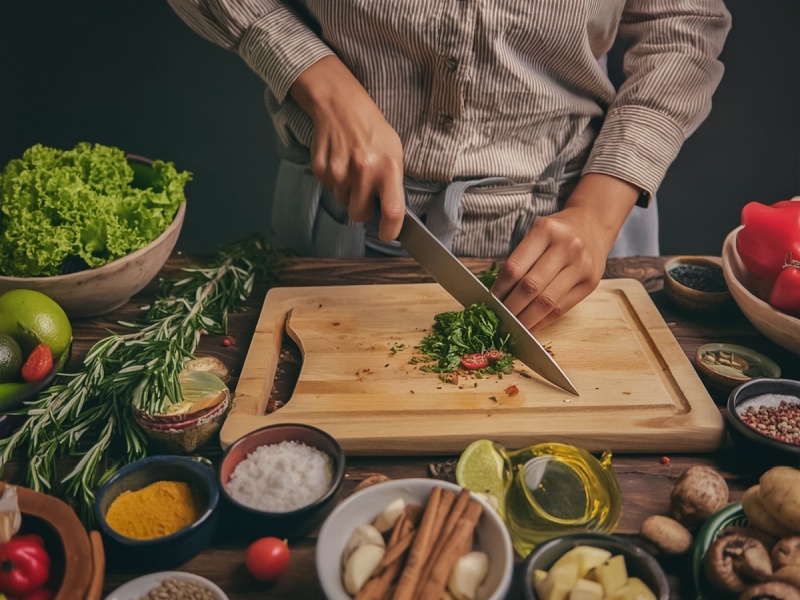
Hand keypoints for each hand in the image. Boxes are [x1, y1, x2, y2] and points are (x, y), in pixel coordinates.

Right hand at [290, 56, 404, 240]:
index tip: (387, 234)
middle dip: (362, 210)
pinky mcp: (321, 168)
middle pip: (359, 214)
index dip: (390, 231)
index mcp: (388, 168)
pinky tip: (339, 160)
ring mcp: (339, 170)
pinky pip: (328, 188)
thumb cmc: (373, 131)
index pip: (393, 212)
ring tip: (351, 167)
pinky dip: (333, 180)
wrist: (342, 106)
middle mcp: (364, 171)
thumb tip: (392, 214)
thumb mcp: (394, 153)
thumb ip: (393, 183)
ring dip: (347, 191)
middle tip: (364, 193)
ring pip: (342, 202)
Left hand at [491, 174, 641, 330]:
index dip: (500, 289)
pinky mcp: (591, 283)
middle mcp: (566, 246)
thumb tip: (498, 295)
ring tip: (513, 327)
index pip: (515, 267)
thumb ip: (520, 259)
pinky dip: (543, 321)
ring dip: (526, 319)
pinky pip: (562, 309)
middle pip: (530, 287)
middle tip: (499, 318)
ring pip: (547, 302)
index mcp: (545, 230)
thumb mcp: (537, 233)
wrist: (593, 224)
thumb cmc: (557, 232)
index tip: (490, 302)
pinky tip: (531, 326)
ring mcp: (581, 265)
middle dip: (511, 308)